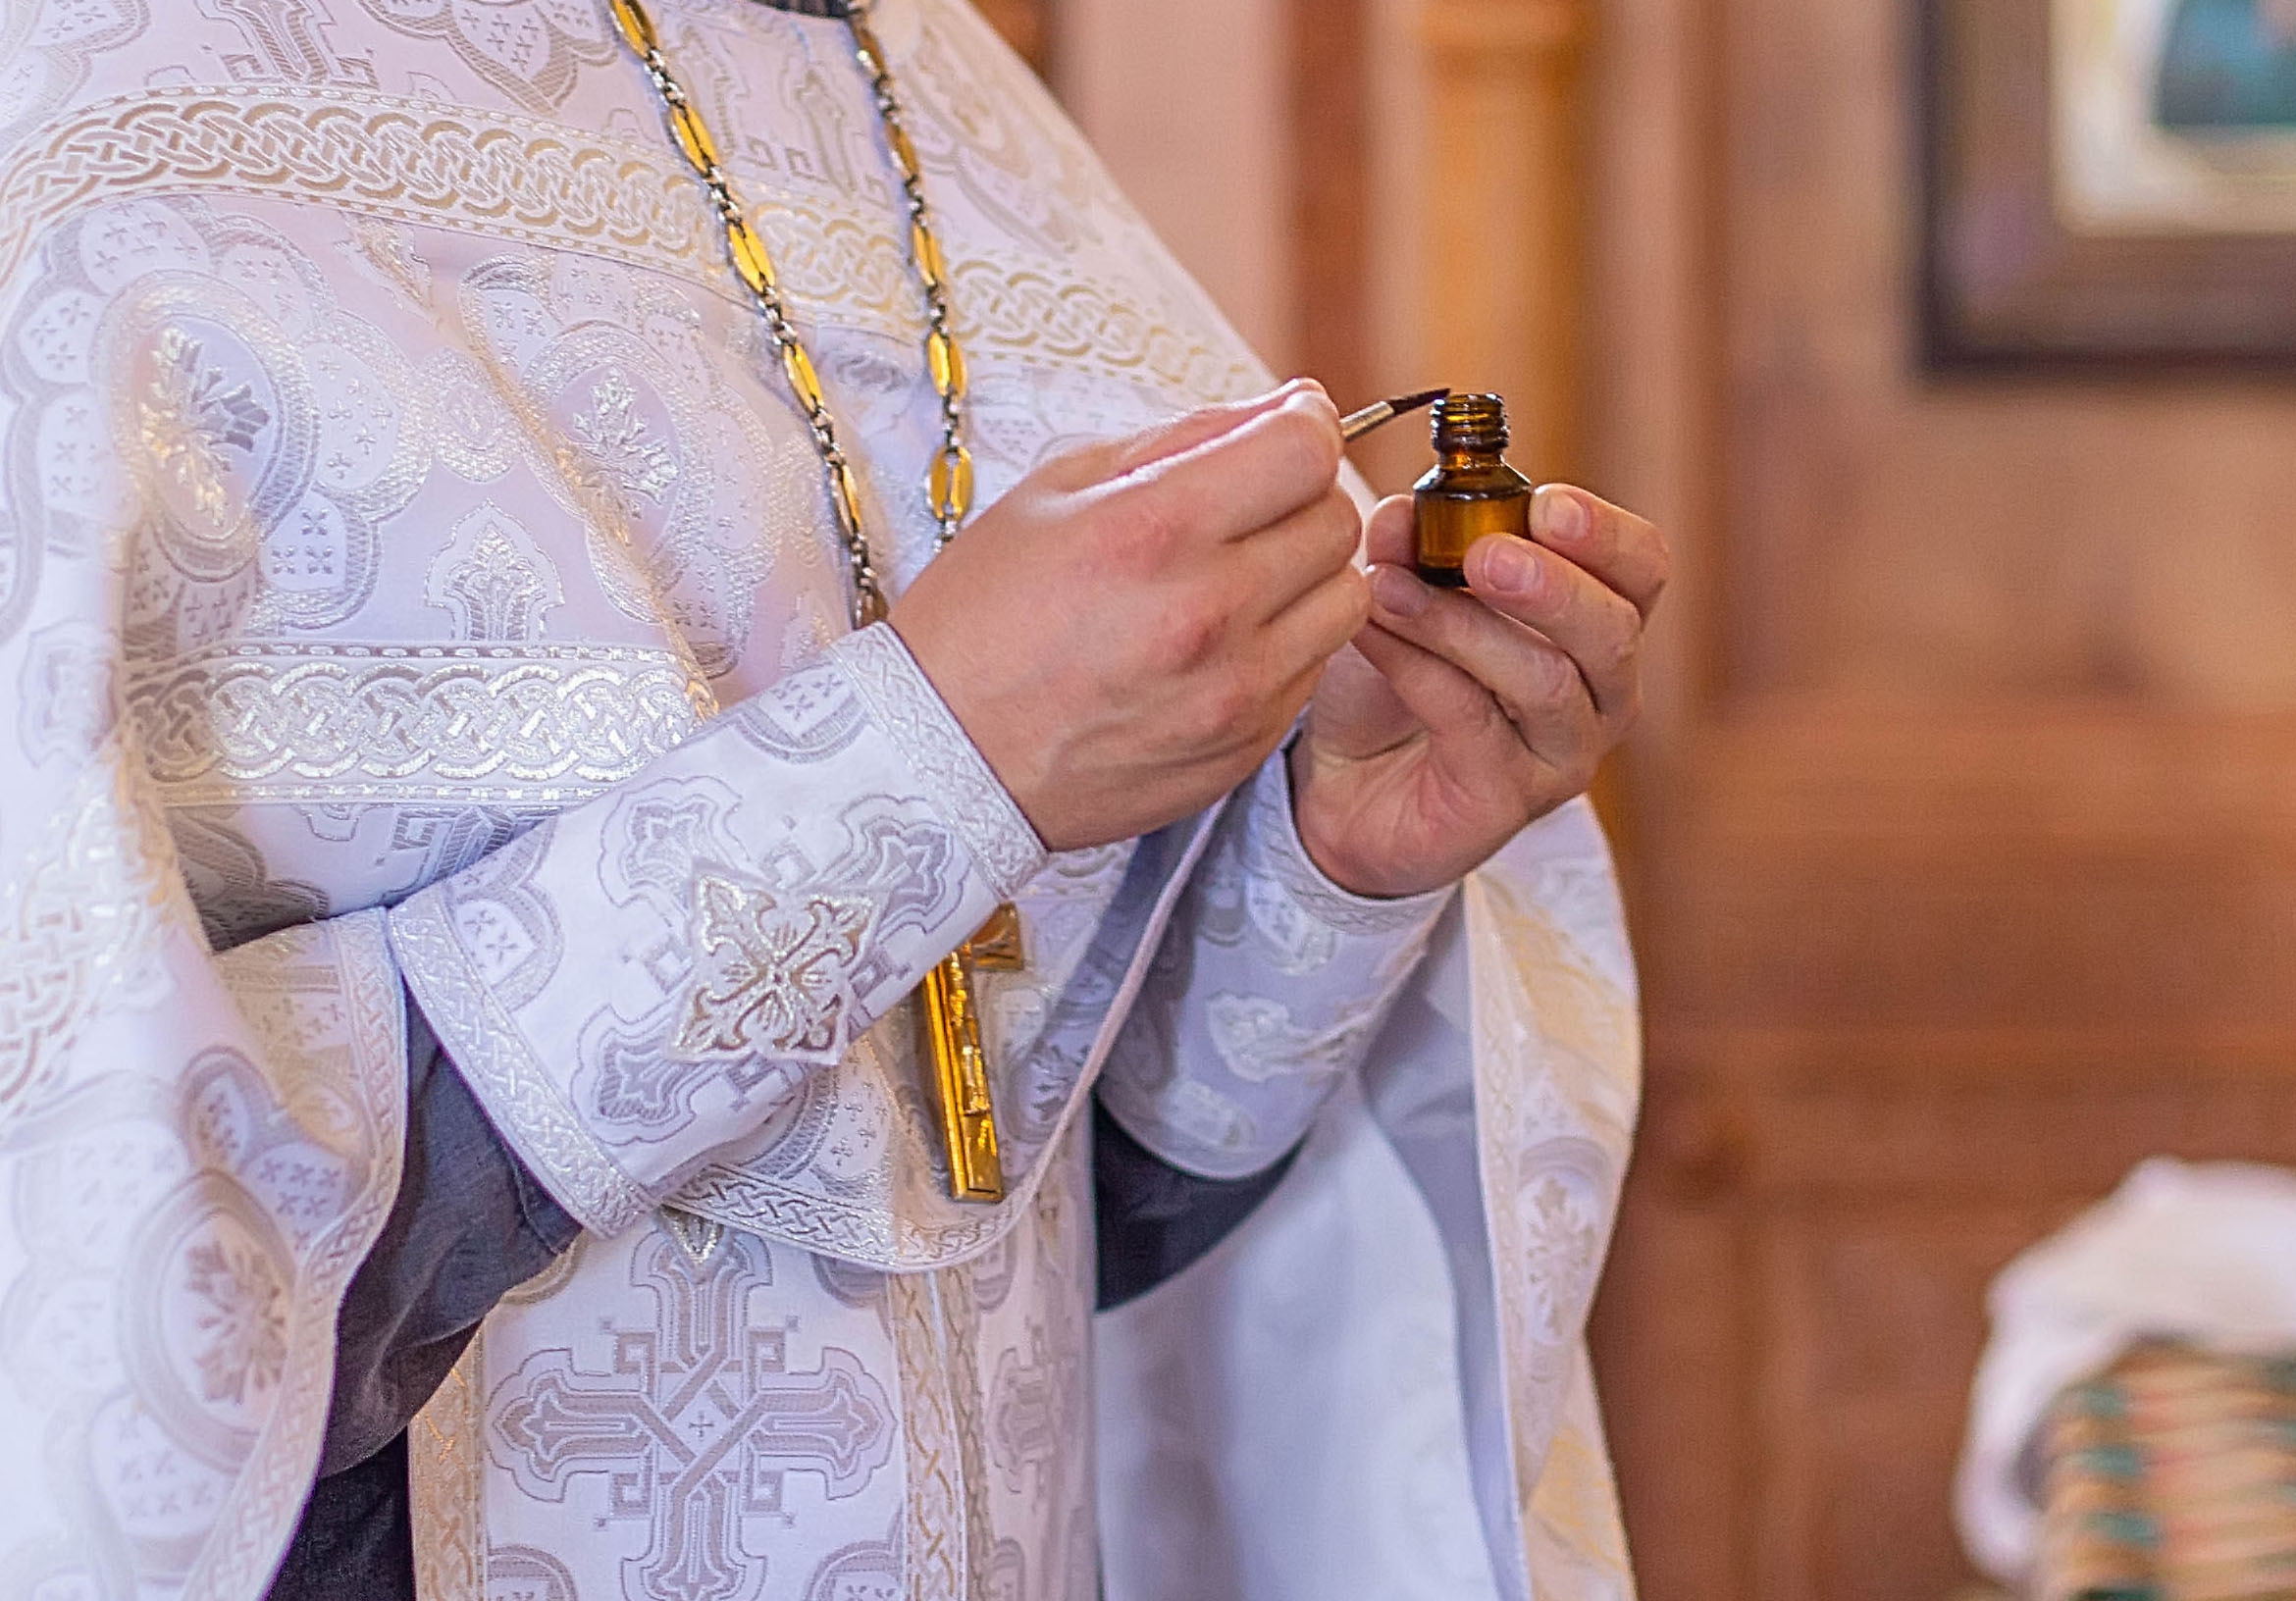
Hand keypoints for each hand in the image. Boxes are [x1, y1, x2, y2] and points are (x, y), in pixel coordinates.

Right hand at [892, 382, 1367, 851]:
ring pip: (1345, 598)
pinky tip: (1221, 643)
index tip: (1284, 427)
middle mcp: (1206, 611)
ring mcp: (1233, 689)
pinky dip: (1285, 643)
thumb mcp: (1056, 491)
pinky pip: (1313, 669)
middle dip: (1303, 497)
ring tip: (1242, 578)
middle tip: (1250, 508)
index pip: (1305, 448)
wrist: (945, 755)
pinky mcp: (1244, 744)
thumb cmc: (986, 613)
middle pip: (1336, 519)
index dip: (1304, 423)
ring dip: (1307, 575)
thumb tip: (1285, 405)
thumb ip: (1182, 440)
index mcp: (1152, 529)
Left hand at [1291, 486, 1667, 898]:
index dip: (1606, 535)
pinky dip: (1417, 667)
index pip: (1641, 570)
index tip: (1548, 504)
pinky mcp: (1504, 801)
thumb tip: (1401, 512)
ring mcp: (1560, 756)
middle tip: (1485, 554)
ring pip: (1544, 682)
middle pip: (1613, 632)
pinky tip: (1372, 634)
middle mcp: (1599, 695)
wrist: (1339, 783)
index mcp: (1596, 626)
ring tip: (1389, 588)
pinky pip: (1472, 722)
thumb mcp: (1397, 592)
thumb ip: (1406, 546)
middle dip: (1552, 586)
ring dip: (1461, 624)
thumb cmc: (1394, 680)